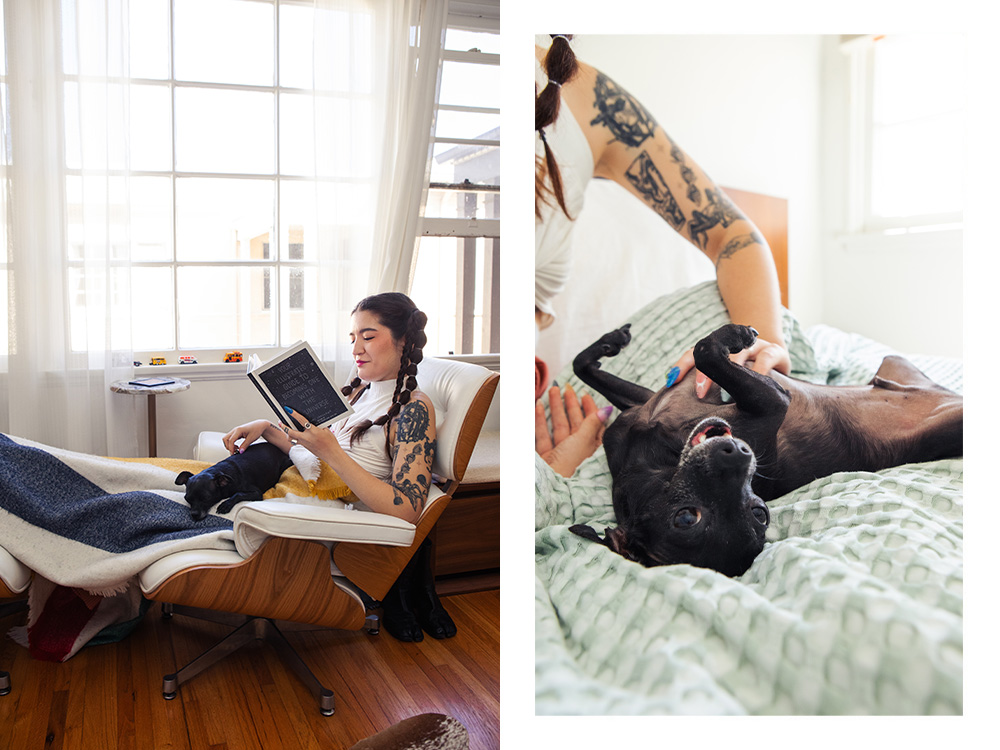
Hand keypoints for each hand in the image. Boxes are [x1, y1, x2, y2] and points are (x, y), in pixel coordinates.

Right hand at [222, 419, 268, 453]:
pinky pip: (230, 439)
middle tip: (235, 451)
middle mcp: (235, 430)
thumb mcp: (252, 438)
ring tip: (237, 449)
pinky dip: (231, 444)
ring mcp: (235, 431)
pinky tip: (237, 447)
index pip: (231, 440)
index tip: (234, 454)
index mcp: (238, 430)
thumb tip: (240, 452)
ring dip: (229, 445)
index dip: (231, 448)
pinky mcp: (236, 433)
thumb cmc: (257, 430)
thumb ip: (245, 445)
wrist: (260, 425)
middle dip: (228, 446)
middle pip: (225, 439)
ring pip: (226, 439)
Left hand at [281, 407, 339, 456]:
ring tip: (285, 429)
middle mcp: (306, 438)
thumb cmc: (331, 442)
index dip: (294, 414)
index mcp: (313, 431)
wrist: (331, 454)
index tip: (288, 410)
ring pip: (290, 439)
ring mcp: (304, 443)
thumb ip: (318, 426)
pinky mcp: (305, 447)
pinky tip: (294, 435)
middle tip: (280, 422)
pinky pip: (295, 442)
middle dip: (284, 427)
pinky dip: (293, 438)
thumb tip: (312, 422)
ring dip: (287, 434)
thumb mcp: (326, 430)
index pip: (301, 420)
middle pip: (290, 432)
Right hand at [535, 384, 611, 477]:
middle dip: (570, 404)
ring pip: (559, 426)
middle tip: (566, 388)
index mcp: (593, 448)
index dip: (590, 408)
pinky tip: (539, 406)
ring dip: (555, 408)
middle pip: (576, 423)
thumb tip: (607, 409)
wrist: (549, 487)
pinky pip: (545, 435)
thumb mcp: (583, 441)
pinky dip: (541, 420)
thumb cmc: (570, 466)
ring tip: (551, 391)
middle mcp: (579, 451)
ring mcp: (562, 453)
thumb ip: (592, 423)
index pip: (594, 424)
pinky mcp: (547, 456)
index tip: (584, 394)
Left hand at [666, 336, 790, 398]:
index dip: (682, 365)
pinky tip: (755, 383)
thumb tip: (684, 412)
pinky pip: (766, 357)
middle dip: (705, 371)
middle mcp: (734, 344)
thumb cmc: (747, 380)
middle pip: (715, 351)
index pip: (695, 353)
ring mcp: (754, 345)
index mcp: (718, 351)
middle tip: (699, 392)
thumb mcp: (725, 383)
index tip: (671, 381)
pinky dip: (759, 370)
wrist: (781, 368)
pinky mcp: (775, 351)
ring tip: (726, 391)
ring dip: (731, 369)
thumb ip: (707, 390)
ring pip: (740, 352)